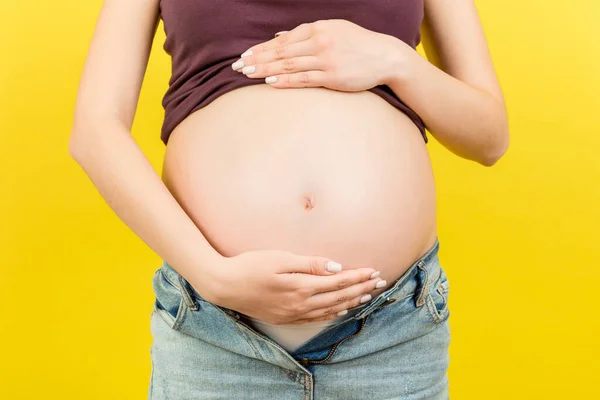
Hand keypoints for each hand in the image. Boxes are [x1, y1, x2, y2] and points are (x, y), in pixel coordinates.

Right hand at [205, 249, 384, 324]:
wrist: (224, 285)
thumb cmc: (250, 265)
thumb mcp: (280, 258)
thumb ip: (309, 263)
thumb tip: (336, 267)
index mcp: (301, 286)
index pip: (339, 281)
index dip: (358, 276)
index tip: (374, 271)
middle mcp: (301, 303)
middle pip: (339, 296)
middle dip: (362, 289)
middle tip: (380, 282)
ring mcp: (293, 314)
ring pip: (331, 309)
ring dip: (351, 302)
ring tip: (367, 296)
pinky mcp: (285, 318)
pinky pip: (316, 318)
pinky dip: (333, 313)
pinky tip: (341, 309)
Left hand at [231, 19, 400, 91]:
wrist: (385, 57)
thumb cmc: (357, 44)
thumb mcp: (333, 30)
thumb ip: (306, 33)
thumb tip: (279, 38)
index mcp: (318, 28)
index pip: (283, 40)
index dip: (261, 48)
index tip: (244, 55)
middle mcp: (320, 41)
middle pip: (281, 52)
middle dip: (256, 59)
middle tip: (237, 66)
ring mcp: (326, 60)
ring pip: (288, 65)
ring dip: (265, 70)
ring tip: (246, 74)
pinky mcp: (332, 77)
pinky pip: (303, 79)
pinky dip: (285, 80)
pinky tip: (270, 82)